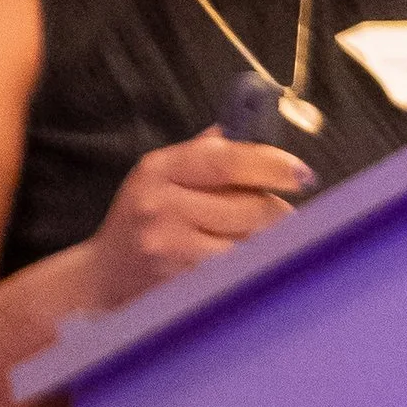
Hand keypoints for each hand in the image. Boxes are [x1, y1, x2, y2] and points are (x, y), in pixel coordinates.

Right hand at [82, 130, 311, 309]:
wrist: (103, 278)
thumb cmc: (143, 220)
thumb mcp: (162, 177)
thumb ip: (204, 154)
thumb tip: (251, 125)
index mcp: (160, 168)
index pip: (226, 160)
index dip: (271, 165)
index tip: (303, 174)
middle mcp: (162, 203)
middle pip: (249, 206)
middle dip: (277, 212)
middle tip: (282, 217)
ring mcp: (170, 245)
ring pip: (249, 243)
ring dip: (266, 244)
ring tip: (256, 242)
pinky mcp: (180, 280)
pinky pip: (237, 272)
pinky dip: (251, 268)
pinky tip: (243, 266)